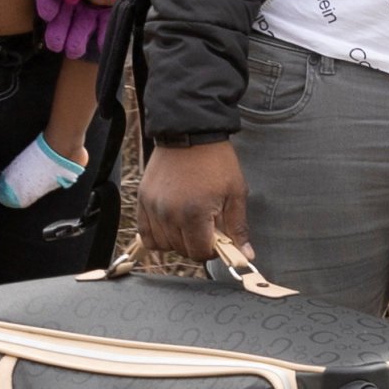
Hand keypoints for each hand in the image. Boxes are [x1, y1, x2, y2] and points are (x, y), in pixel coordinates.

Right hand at [134, 139, 244, 264]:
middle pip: (181, 250)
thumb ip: (237, 227)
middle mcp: (170, 214)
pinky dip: (157, 235)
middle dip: (196, 245)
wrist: (191, 132)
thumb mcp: (235, 192)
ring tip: (188, 224)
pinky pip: (145, 233)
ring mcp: (153, 207)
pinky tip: (170, 225)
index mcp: (195, 214)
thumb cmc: (216, 161)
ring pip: (163, 244)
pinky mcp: (143, 200)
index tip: (218, 240)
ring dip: (177, 241)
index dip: (212, 251)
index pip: (200, 253)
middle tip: (206, 228)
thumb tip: (246, 256)